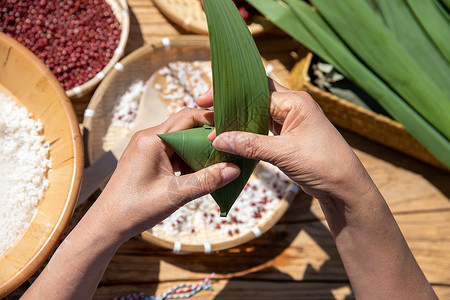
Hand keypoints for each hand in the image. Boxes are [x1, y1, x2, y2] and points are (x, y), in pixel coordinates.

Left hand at [96, 108, 239, 240]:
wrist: (107, 224)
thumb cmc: (134, 209)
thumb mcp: (175, 194)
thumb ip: (206, 181)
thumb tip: (234, 170)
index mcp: (152, 140)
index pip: (187, 117)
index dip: (210, 121)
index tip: (230, 130)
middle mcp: (149, 138)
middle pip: (185, 127)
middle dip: (207, 138)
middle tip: (229, 149)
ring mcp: (148, 148)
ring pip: (181, 141)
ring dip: (198, 151)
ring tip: (218, 163)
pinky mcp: (149, 159)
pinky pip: (174, 152)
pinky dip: (189, 160)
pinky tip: (201, 173)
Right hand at [197, 79, 375, 216]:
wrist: (344, 187)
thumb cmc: (323, 164)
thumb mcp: (283, 153)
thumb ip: (250, 144)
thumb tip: (217, 138)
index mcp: (295, 102)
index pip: (256, 92)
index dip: (229, 98)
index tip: (205, 102)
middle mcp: (293, 107)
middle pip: (255, 99)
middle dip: (231, 104)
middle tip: (205, 109)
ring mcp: (291, 123)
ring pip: (258, 115)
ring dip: (238, 120)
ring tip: (214, 124)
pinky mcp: (288, 138)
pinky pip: (263, 130)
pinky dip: (247, 134)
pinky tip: (232, 138)